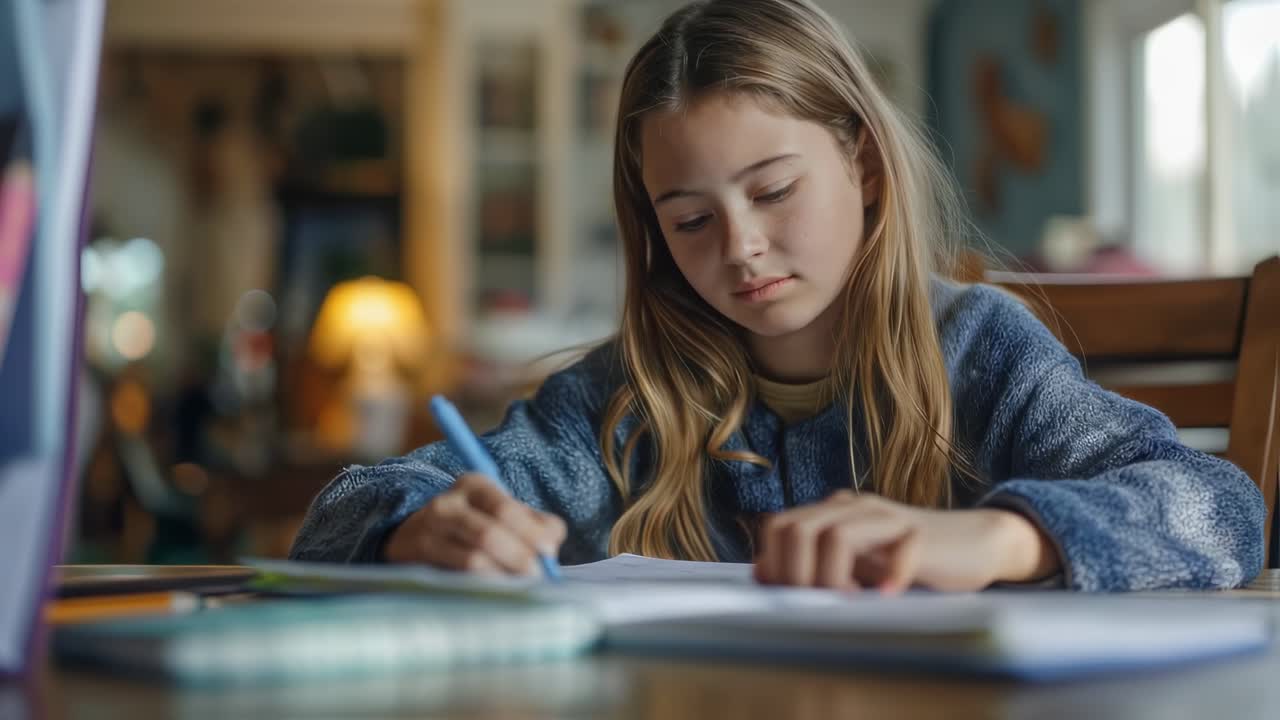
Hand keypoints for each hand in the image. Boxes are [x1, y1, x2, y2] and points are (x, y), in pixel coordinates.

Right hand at [383, 473, 566, 574]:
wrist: (416, 534)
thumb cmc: (476, 524)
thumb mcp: (504, 513)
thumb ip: (536, 524)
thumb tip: (552, 543)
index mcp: (474, 485)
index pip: (505, 509)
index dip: (531, 532)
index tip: (549, 552)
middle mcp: (447, 504)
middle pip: (488, 534)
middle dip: (518, 558)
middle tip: (536, 576)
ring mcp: (428, 532)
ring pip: (472, 560)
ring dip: (503, 577)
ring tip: (520, 588)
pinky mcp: (418, 559)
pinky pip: (456, 578)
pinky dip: (482, 588)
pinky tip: (497, 593)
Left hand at [753, 491, 1058, 591]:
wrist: (975, 542)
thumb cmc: (909, 559)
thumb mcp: (854, 562)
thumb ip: (814, 563)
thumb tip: (764, 576)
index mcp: (832, 512)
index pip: (778, 526)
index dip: (773, 564)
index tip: (788, 598)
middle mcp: (854, 507)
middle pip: (798, 529)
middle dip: (797, 576)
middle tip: (818, 605)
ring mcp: (888, 518)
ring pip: (837, 536)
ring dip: (833, 579)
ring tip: (850, 602)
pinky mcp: (922, 536)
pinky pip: (897, 554)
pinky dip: (887, 580)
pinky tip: (887, 598)